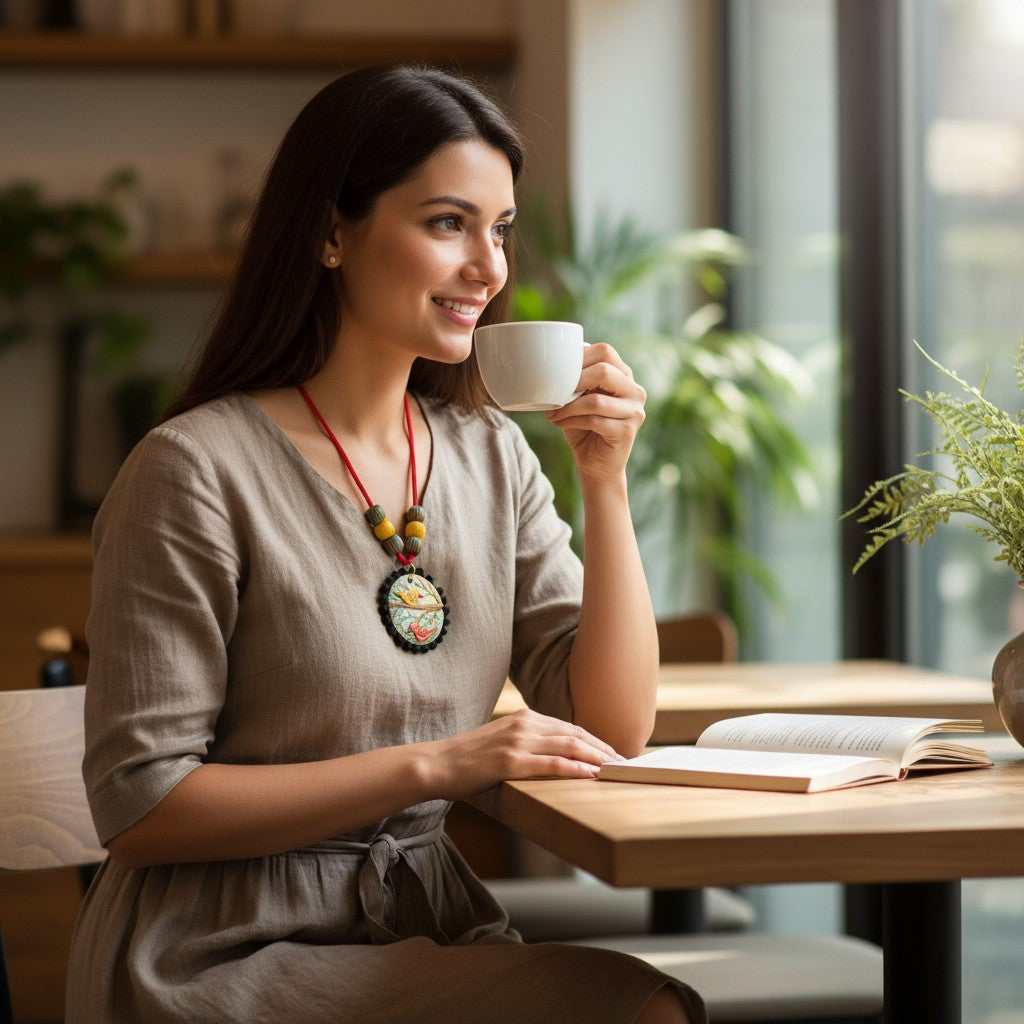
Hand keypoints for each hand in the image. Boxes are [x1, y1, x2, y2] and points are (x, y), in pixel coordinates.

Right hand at [428, 708, 623, 801]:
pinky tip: (591, 775)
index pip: (569, 727)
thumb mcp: (502, 742)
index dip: (595, 740)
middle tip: (625, 763)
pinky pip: (551, 764)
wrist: (436, 764)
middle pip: (576, 734)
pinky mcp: (510, 761)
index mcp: (524, 718)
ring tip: (617, 769)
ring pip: (569, 746)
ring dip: (597, 758)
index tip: (614, 753)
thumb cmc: (468, 760)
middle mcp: (525, 724)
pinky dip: (575, 769)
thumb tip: (556, 758)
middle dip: (604, 749)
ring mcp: (518, 741)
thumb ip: (527, 744)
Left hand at [544, 342, 645, 482]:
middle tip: (554, 392)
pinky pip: (594, 420)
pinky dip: (571, 421)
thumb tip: (549, 365)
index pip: (605, 352)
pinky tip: (559, 423)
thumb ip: (574, 381)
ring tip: (552, 412)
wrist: (596, 465)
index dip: (579, 358)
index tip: (558, 371)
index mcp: (624, 376)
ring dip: (568, 406)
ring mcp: (634, 411)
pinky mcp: (627, 431)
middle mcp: (634, 390)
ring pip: (596, 400)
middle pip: (604, 370)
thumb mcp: (577, 399)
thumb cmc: (584, 428)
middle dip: (574, 380)